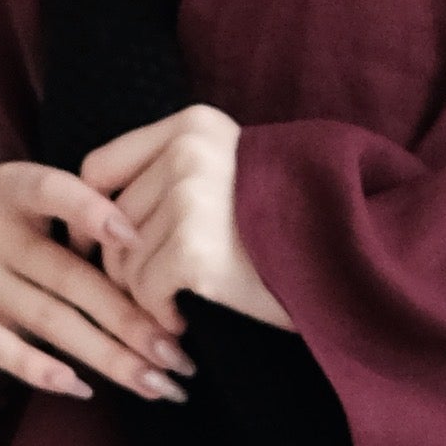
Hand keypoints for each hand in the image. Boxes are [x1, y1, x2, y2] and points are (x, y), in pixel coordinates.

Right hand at [0, 160, 197, 406]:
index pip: (51, 189)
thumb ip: (104, 234)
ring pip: (48, 318)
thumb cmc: (44, 246)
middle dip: (129, 317)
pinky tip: (83, 388)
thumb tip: (175, 277)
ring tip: (154, 384)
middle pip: (66, 273)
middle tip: (177, 354)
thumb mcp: (65, 224)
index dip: (92, 210)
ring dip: (107, 356)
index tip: (139, 239)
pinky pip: (2, 349)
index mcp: (12, 188)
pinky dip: (43, 371)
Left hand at [83, 104, 292, 332]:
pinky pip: (145, 290)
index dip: (91, 215)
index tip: (101, 248)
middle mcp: (188, 153)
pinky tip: (187, 319)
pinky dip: (162, 314)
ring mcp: (190, 198)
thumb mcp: (232, 171)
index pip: (101, 168)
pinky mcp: (194, 248)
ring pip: (125, 261)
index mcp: (193, 126)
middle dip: (124, 266)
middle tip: (158, 290)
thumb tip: (93, 216)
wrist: (355, 254)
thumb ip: (169, 173)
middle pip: (110, 221)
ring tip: (180, 303)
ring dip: (145, 295)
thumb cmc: (289, 224)